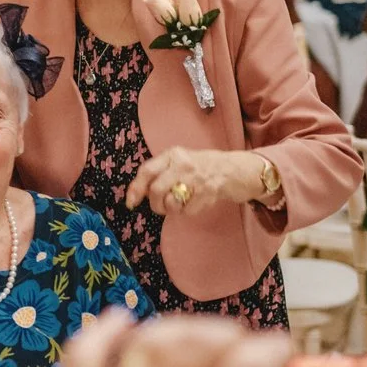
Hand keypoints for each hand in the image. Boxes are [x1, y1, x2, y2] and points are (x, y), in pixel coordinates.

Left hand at [127, 147, 261, 217]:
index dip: (136, 188)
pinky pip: (188, 210)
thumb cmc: (204, 167)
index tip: (131, 202)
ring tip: (181, 203)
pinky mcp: (208, 191)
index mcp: (172, 154)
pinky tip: (196, 203)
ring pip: (171, 202)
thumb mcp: (181, 162)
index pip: (147, 171)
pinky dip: (189, 212)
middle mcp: (183, 163)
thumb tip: (141, 192)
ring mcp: (196, 177)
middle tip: (162, 207)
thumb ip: (161, 173)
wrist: (235, 170)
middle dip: (156, 204)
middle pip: (156, 190)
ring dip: (173, 209)